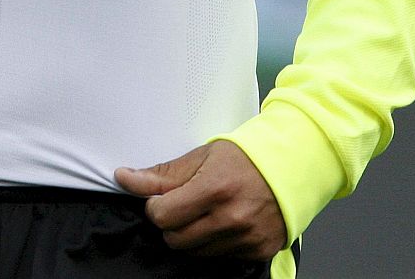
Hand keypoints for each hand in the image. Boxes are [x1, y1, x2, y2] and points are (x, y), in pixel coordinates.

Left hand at [116, 140, 287, 259]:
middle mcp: (232, 218)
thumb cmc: (245, 159)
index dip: (155, 207)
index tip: (160, 199)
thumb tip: (126, 179)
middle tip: (182, 205)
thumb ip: (161, 174)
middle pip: (176, 239)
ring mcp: (247, 238)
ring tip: (205, 212)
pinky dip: (214, 243)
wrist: (289, 169)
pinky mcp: (258, 251)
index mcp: (214, 189)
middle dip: (171, 223)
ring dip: (192, 234)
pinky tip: (223, 222)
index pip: (163, 216)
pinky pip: (220, 257)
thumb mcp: (200, 157)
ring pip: (196, 252)